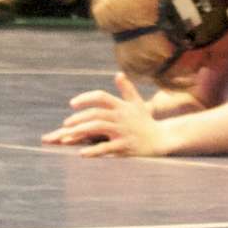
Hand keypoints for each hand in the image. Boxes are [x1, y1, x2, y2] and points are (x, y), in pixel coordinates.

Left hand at [41, 72, 166, 156]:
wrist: (161, 139)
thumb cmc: (145, 121)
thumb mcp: (137, 103)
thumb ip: (127, 89)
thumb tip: (118, 74)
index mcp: (122, 106)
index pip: (101, 97)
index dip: (86, 98)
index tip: (72, 104)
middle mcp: (122, 117)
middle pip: (97, 113)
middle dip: (79, 118)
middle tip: (65, 124)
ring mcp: (124, 131)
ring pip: (99, 127)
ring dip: (81, 131)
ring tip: (67, 137)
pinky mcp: (125, 145)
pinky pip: (107, 148)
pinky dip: (94, 151)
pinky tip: (82, 153)